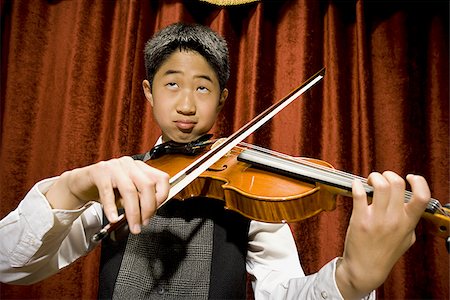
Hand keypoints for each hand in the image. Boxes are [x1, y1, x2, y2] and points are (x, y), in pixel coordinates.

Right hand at [46, 156, 169, 233]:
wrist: (82, 183)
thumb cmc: (108, 189)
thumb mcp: (128, 195)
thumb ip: (140, 200)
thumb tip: (149, 212)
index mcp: (140, 167)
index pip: (161, 178)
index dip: (162, 197)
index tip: (155, 212)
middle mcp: (129, 164)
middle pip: (147, 185)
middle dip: (148, 207)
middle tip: (144, 222)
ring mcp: (114, 166)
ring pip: (129, 190)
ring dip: (133, 212)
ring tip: (133, 226)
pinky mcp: (99, 172)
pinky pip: (107, 192)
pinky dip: (111, 208)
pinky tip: (113, 218)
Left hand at [336, 171, 429, 298]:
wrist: (365, 269)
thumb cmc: (383, 254)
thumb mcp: (406, 240)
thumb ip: (409, 222)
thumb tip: (409, 207)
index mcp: (407, 223)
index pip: (422, 197)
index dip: (418, 181)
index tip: (410, 177)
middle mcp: (394, 219)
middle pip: (397, 183)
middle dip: (388, 174)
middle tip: (381, 179)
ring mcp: (377, 219)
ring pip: (380, 185)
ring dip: (374, 177)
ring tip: (370, 182)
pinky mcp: (360, 219)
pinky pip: (359, 194)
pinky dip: (356, 185)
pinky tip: (356, 186)